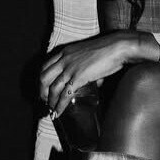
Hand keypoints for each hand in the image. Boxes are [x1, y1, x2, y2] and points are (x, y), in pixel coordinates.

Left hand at [40, 32, 158, 116]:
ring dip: (50, 101)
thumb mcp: (90, 57)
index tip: (45, 89)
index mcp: (65, 53)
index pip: (45, 67)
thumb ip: (88, 70)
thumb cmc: (109, 51)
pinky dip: (60, 105)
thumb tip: (94, 83)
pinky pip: (65, 94)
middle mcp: (64, 60)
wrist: (117, 47)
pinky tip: (59, 112)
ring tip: (52, 110)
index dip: (43, 81)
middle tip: (46, 101)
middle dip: (42, 92)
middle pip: (44, 78)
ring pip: (52, 88)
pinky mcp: (78, 77)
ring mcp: (70, 68)